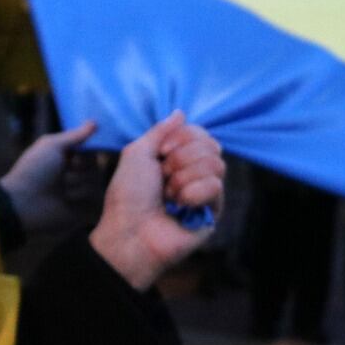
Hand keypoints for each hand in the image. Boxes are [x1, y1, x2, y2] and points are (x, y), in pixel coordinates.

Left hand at [0, 120, 99, 235]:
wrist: (24, 202)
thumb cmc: (34, 170)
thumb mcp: (52, 145)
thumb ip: (75, 135)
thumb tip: (95, 122)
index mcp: (67, 158)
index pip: (91, 151)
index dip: (86, 153)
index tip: (75, 155)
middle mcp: (75, 174)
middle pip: (95, 167)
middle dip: (79, 170)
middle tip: (62, 174)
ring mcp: (79, 193)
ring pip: (95, 183)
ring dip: (77, 185)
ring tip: (60, 190)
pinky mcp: (82, 211)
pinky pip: (95, 201)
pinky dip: (80, 199)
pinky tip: (66, 201)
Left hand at [89, 112, 223, 290]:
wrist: (130, 232)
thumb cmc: (128, 196)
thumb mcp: (137, 153)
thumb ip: (160, 130)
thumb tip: (181, 112)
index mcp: (175, 158)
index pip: (198, 132)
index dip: (181, 138)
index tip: (161, 154)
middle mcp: (193, 172)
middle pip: (210, 144)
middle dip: (182, 158)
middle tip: (163, 177)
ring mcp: (205, 192)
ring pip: (217, 163)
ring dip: (184, 178)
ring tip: (169, 196)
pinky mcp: (213, 211)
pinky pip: (216, 186)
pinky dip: (193, 193)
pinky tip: (180, 207)